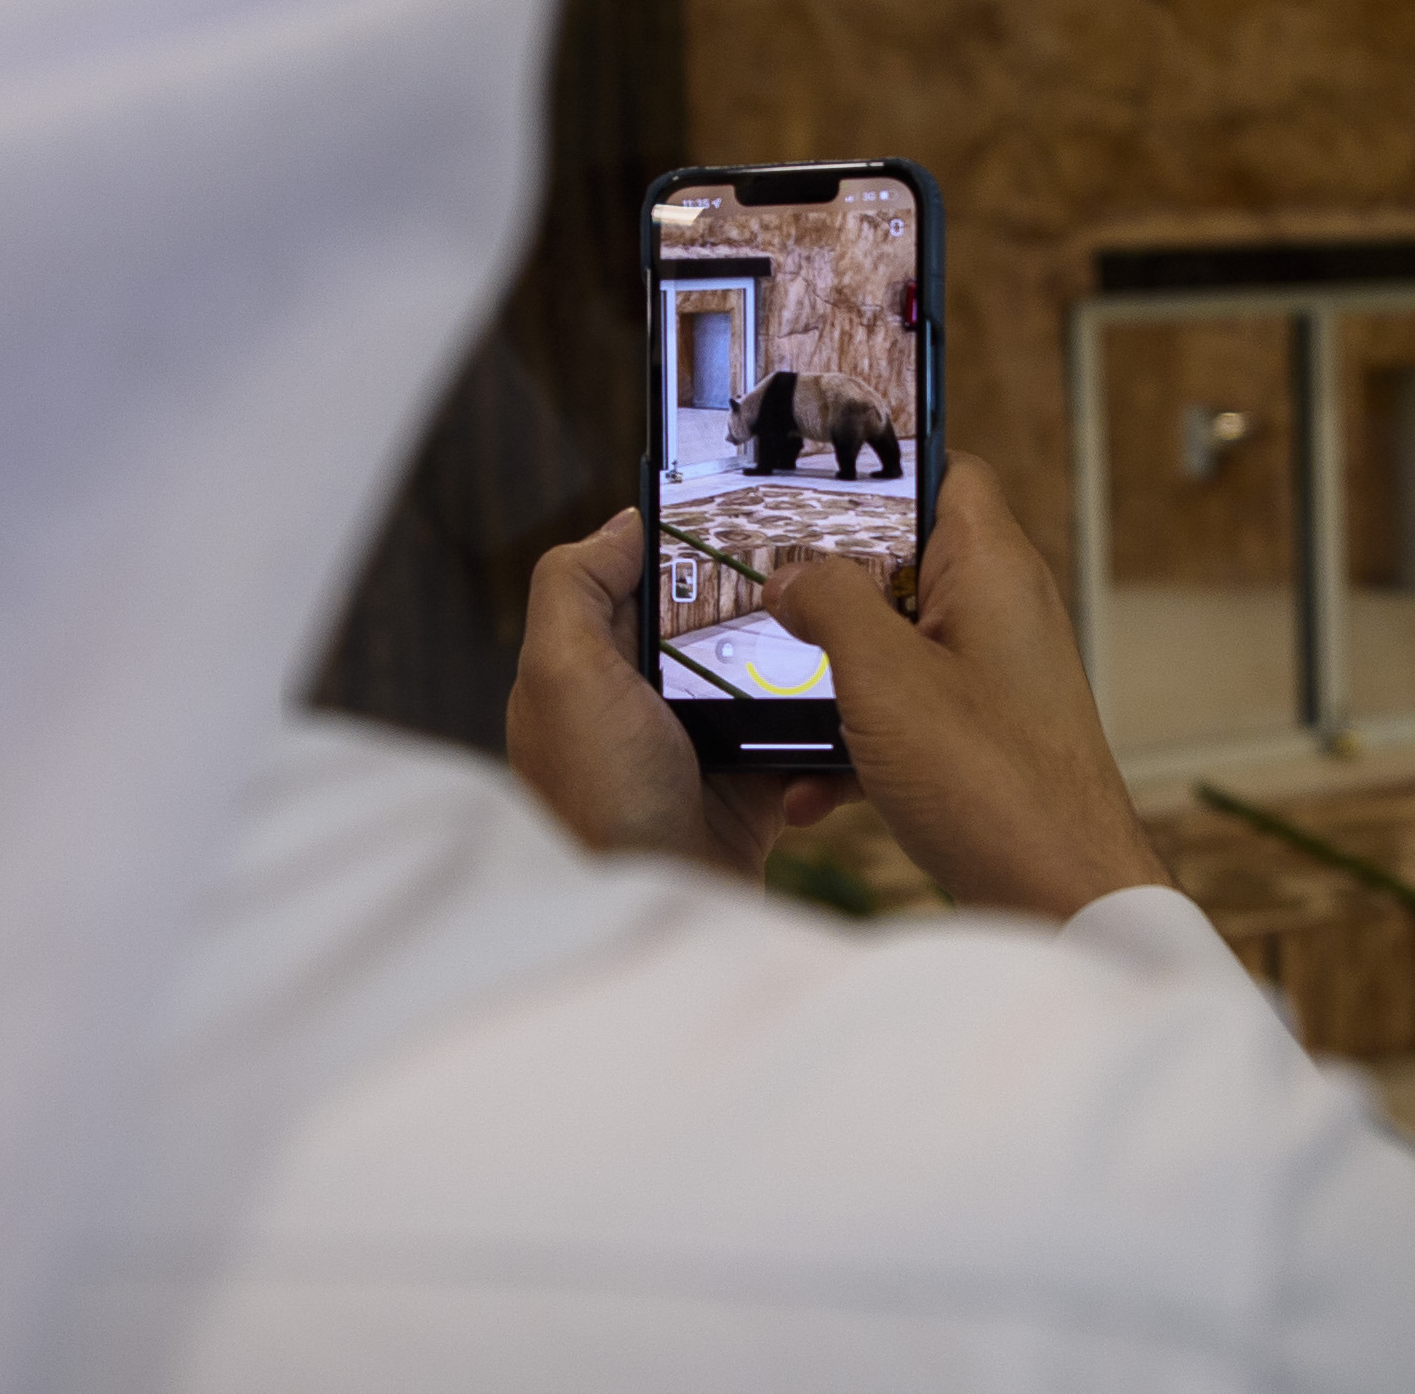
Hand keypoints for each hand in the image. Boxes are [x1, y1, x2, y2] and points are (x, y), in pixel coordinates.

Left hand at [508, 508, 847, 879]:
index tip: (745, 506)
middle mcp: (643, 704)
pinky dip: (825, 724)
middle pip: (712, 621)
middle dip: (761, 594)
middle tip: (821, 555)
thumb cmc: (597, 798)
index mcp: (591, 669)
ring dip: (803, 654)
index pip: (639, 580)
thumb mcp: (561, 674)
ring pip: (766, 672)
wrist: (658, 910)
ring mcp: (701, 748)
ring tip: (849, 619)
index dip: (684, 543)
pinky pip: (801, 737)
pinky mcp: (752, 789)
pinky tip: (853, 699)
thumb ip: (575, 586)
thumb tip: (622, 523)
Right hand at [763, 452, 1168, 917]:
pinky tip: (811, 791)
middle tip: (763, 597)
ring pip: (896, 644)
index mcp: (993, 569)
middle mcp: (1002, 611)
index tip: (806, 485)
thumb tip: (791, 576)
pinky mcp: (985, 735)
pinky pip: (910, 713)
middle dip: (828, 586)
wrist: (1066, 899)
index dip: (879, 469)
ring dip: (834, 678)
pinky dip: (860, 743)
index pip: (944, 470)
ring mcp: (996, 676)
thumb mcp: (884, 678)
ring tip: (775, 706)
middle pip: (903, 560)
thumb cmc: (992, 782)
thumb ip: (830, 605)